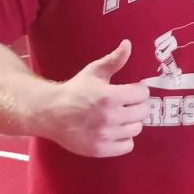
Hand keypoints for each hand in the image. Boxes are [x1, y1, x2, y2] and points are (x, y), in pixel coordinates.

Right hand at [32, 40, 150, 157]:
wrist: (50, 113)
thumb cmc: (75, 90)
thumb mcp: (93, 72)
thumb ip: (114, 60)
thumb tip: (128, 44)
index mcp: (109, 96)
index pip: (143, 94)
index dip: (139, 90)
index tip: (133, 89)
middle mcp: (109, 117)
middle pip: (143, 112)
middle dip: (138, 105)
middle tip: (128, 103)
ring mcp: (104, 135)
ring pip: (137, 129)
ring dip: (131, 122)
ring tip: (120, 116)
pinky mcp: (100, 150)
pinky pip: (127, 146)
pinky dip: (125, 139)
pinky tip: (116, 131)